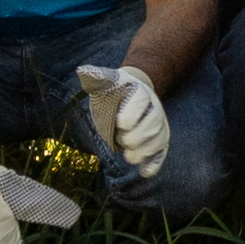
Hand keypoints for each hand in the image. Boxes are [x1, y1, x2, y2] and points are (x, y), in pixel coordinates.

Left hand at [77, 60, 176, 179]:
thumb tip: (83, 71)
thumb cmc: (113, 91)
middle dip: (137, 136)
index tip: (119, 123)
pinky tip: (145, 172)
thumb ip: (95, 79)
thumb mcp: (103, 83)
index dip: (131, 114)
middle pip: (153, 123)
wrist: (130, 94)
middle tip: (121, 140)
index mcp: (139, 92)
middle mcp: (153, 107)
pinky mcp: (159, 140)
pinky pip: (162, 152)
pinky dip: (155, 163)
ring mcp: (158, 124)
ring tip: (129, 156)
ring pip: (159, 139)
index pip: (141, 102)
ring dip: (144, 151)